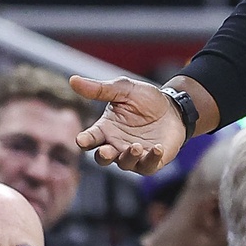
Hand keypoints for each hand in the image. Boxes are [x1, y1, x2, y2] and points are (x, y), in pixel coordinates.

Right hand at [71, 76, 185, 174]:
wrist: (173, 108)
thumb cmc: (145, 99)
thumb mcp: (123, 90)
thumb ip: (100, 89)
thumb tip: (73, 80)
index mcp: (105, 129)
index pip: (90, 138)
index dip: (84, 140)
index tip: (81, 139)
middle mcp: (116, 145)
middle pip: (103, 158)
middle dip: (104, 156)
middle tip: (106, 151)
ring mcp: (134, 155)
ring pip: (125, 163)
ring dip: (128, 157)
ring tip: (135, 146)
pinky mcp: (152, 160)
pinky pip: (148, 166)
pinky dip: (152, 159)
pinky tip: (157, 148)